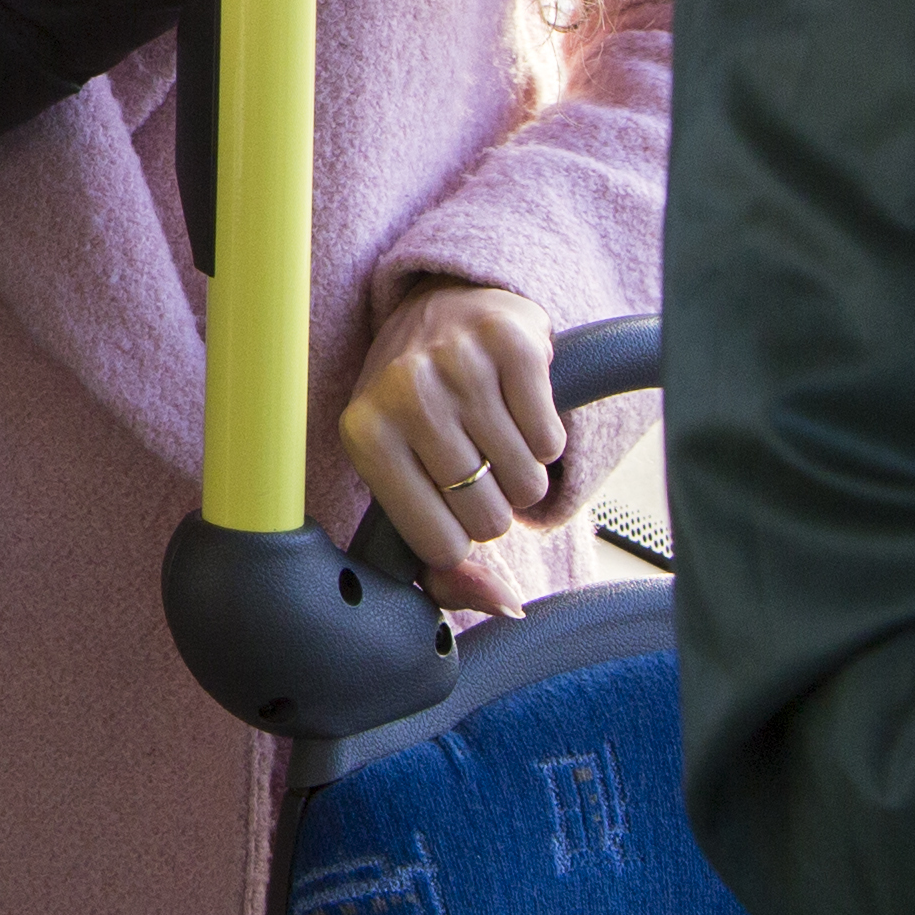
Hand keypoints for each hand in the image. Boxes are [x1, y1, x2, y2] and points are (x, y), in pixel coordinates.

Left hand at [340, 277, 570, 617]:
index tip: (443, 495)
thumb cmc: (417, 412)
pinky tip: (512, 405)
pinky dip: (542, 436)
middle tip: (472, 458)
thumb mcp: (403, 483)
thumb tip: (507, 606)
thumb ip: (441, 568)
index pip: (441, 545)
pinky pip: (551, 440)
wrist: (439, 308)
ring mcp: (457, 363)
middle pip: (489, 519)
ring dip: (519, 471)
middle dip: (492, 503)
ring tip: (490, 431)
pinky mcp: (511, 341)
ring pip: (526, 483)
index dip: (457, 534)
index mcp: (364, 436)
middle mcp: (404, 393)